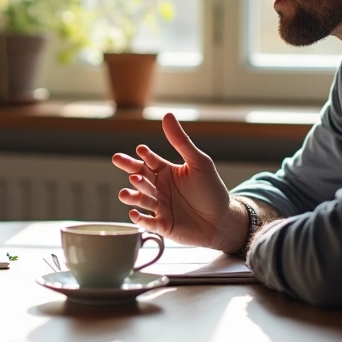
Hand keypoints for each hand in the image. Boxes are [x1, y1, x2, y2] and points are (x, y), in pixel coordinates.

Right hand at [113, 113, 236, 250]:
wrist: (223, 221)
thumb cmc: (211, 191)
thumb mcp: (199, 163)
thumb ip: (181, 142)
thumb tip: (167, 115)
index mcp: (166, 172)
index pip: (150, 160)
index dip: (145, 155)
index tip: (141, 149)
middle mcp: (159, 188)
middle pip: (140, 176)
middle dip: (129, 168)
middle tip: (118, 160)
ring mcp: (159, 207)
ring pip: (141, 199)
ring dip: (133, 195)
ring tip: (125, 192)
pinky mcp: (162, 225)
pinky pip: (148, 222)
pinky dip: (140, 219)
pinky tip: (134, 213)